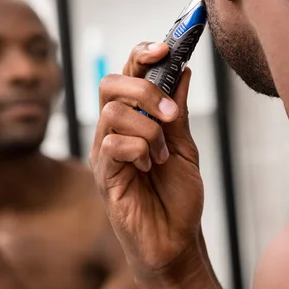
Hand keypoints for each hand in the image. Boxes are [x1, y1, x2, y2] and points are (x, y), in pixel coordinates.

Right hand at [89, 42, 204, 278]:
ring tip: (164, 155)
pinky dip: (139, 150)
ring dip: (148, 129)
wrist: (175, 240)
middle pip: (110, 84)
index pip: (128, 74)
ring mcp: (105, 152)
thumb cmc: (177, 196)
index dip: (142, 54)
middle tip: (171, 114)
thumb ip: (179, 111)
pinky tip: (150, 167)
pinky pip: (113, 144)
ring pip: (113, 113)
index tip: (165, 48)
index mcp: (134, 119)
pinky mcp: (103, 175)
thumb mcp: (186, 146)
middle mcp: (114, 131)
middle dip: (144, 90)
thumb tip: (183, 70)